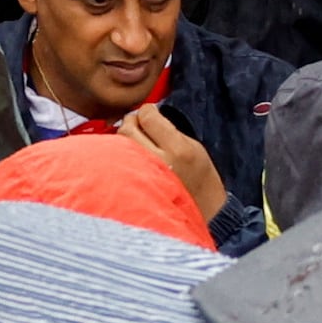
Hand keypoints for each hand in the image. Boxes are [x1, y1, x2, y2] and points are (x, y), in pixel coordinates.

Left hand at [123, 102, 225, 230]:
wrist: (204, 211)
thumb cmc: (201, 178)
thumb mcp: (195, 147)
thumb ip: (170, 131)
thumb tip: (146, 116)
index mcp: (178, 149)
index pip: (148, 117)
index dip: (147, 110)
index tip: (150, 113)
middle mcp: (158, 162)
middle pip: (127, 128)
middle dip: (131, 121)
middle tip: (138, 124)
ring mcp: (142, 176)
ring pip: (118, 144)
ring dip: (124, 138)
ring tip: (135, 142)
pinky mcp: (132, 187)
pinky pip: (117, 162)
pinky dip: (121, 154)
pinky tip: (130, 157)